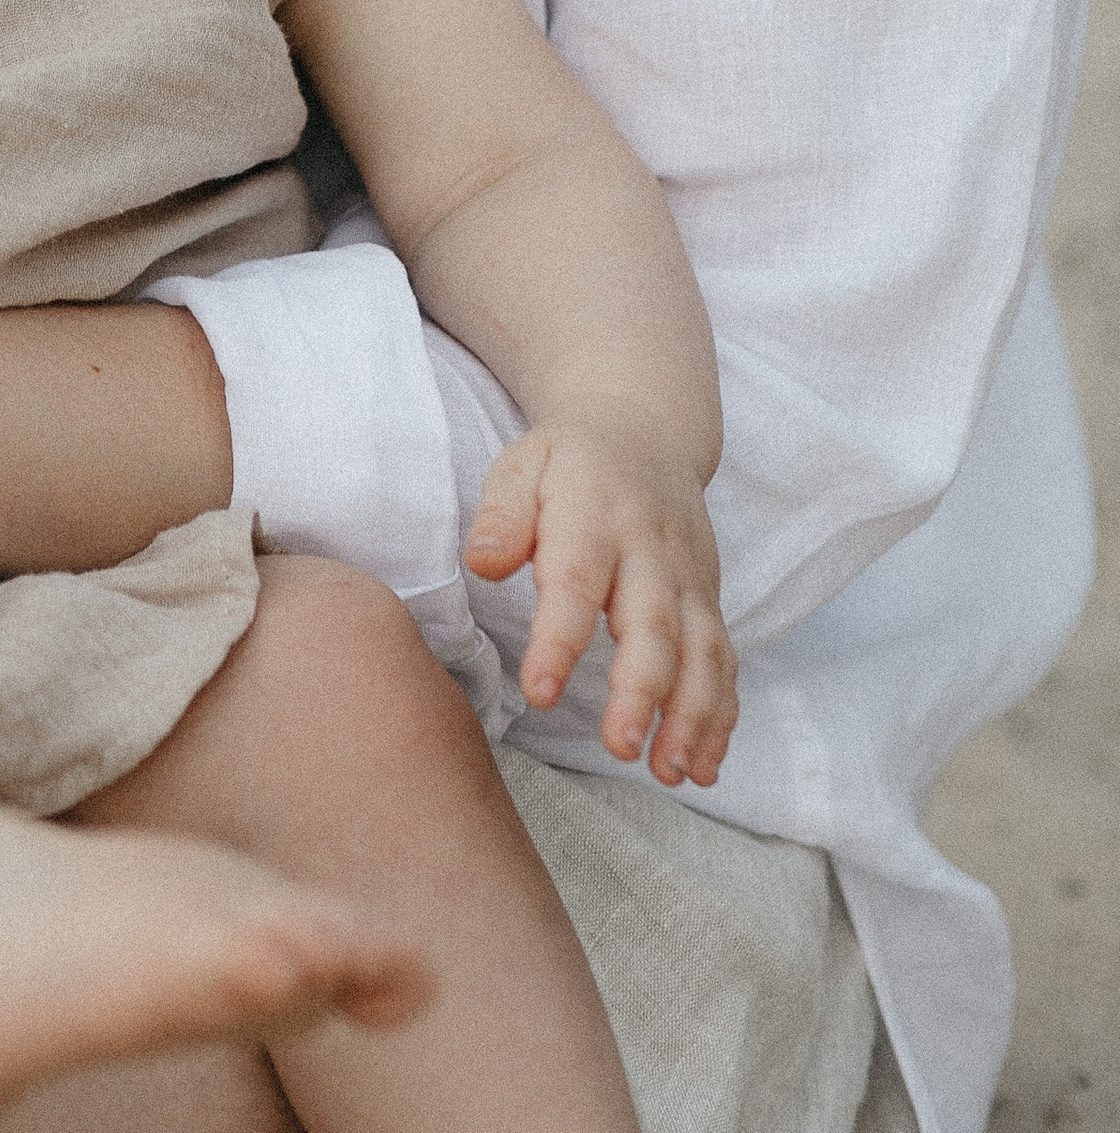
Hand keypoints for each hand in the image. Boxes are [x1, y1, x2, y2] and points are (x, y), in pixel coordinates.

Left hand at [466, 408, 737, 787]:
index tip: (540, 691)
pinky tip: (703, 766)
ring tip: (668, 773)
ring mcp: (688, 578)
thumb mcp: (523, 463)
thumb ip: (502, 513)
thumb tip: (480, 563)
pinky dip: (720, 715)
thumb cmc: (568, 461)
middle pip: (653, 625)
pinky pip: (724, 661)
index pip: (576, 582)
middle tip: (619, 747)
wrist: (646, 432)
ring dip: (691, 716)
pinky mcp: (709, 601)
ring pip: (701, 652)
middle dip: (641, 692)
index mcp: (594, 516)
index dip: (560, 639)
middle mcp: (650, 551)